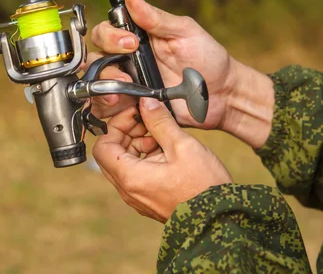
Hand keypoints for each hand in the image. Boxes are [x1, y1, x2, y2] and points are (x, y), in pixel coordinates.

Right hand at [88, 0, 274, 148]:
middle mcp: (128, 61)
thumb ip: (156, 18)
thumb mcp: (185, 32)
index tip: (131, 42)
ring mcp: (130, 86)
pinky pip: (109, 110)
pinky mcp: (134, 108)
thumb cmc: (208, 58)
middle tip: (126, 71)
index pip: (106, 32)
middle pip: (95, 58)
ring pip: (97, 85)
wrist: (223, 95)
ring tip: (119, 94)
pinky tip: (124, 107)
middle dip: (104, 64)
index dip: (111, 36)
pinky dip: (108, 108)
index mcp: (137, 39)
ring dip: (102, 88)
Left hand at [93, 97, 232, 222]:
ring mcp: (139, 198)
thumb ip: (160, 122)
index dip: (116, 125)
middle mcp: (129, 191)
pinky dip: (146, 159)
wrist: (220, 219)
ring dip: (138, 145)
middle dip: (127, 133)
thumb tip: (146, 103)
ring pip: (125, 164)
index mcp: (131, 178)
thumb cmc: (203, 186)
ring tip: (163, 136)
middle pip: (112, 155)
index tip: (135, 114)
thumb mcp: (182, 146)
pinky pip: (137, 175)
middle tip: (149, 121)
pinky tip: (168, 150)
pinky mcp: (150, 200)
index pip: (102, 147)